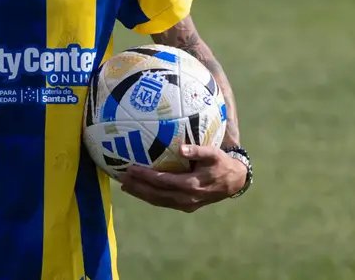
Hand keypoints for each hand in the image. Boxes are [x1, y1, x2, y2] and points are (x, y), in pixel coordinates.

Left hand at [118, 145, 247, 211]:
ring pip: (158, 201)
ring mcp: (185, 205)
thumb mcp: (213, 154)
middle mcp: (186, 198)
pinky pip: (164, 202)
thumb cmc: (221, 163)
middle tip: (121, 178)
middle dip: (137, 187)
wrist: (234, 182)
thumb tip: (181, 148)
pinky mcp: (185, 207)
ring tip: (125, 185)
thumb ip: (198, 151)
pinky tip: (139, 191)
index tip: (131, 169)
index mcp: (191, 185)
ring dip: (141, 194)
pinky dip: (150, 197)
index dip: (145, 176)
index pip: (162, 181)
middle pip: (156, 194)